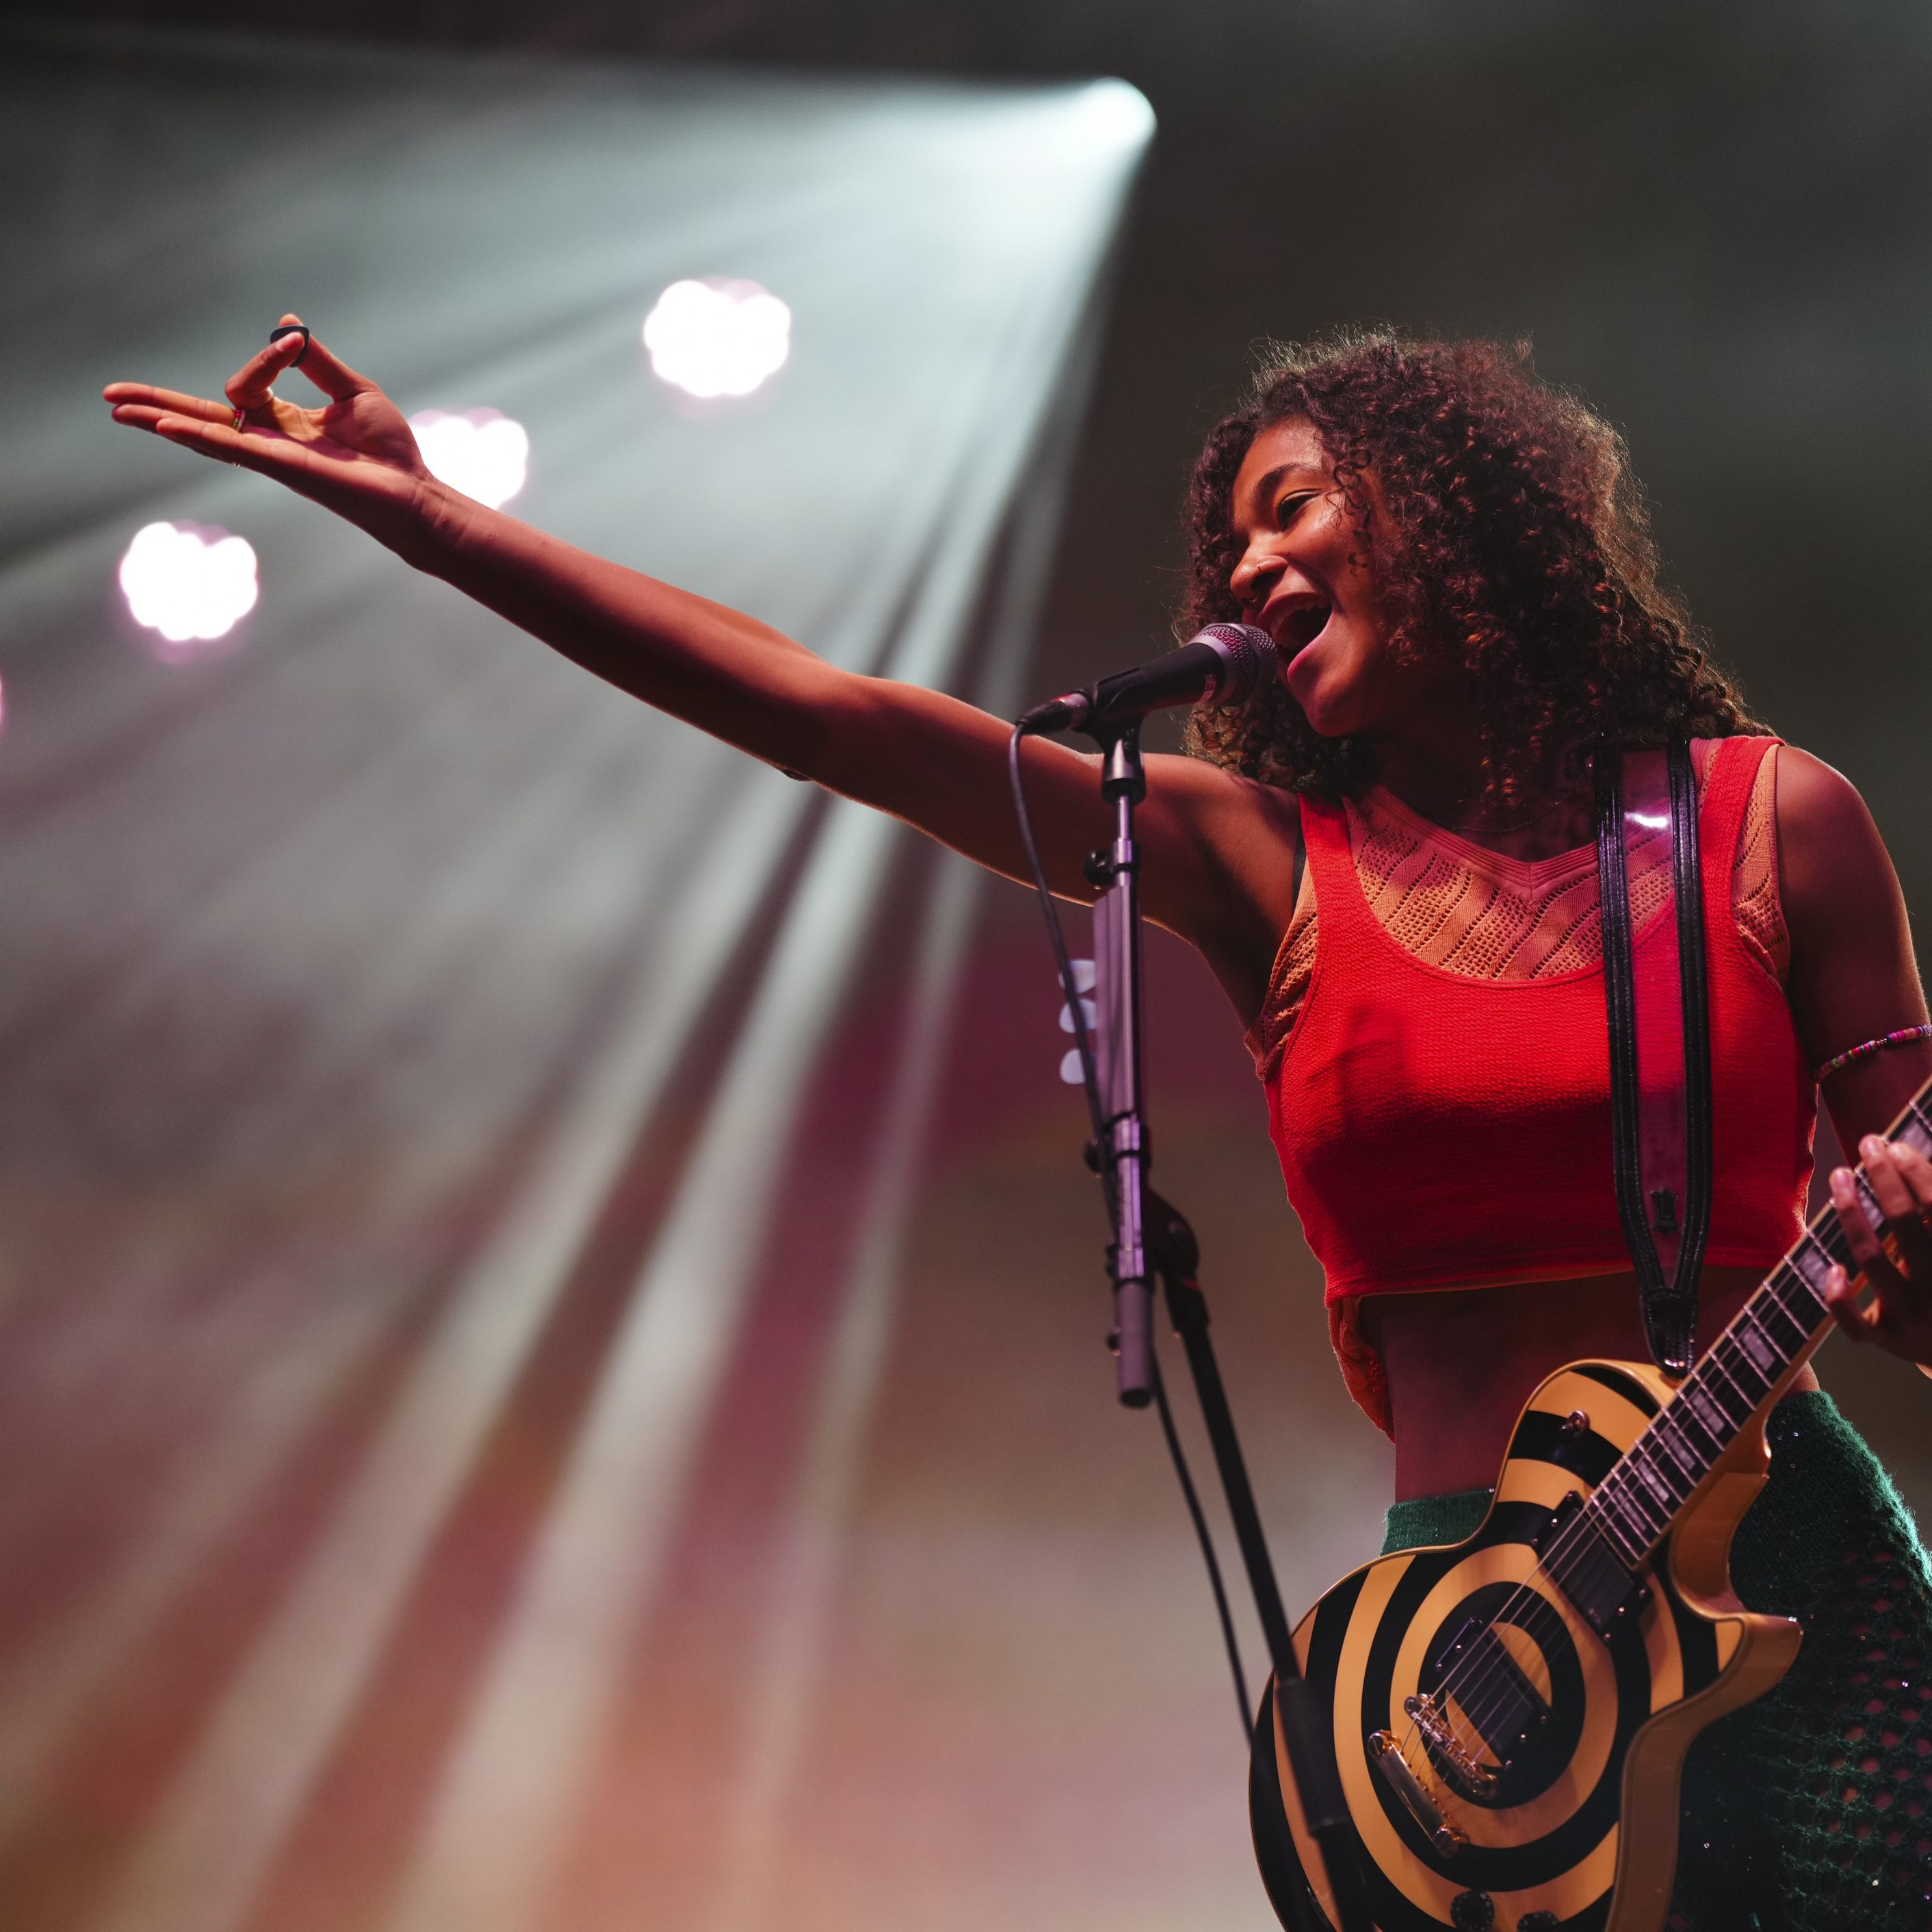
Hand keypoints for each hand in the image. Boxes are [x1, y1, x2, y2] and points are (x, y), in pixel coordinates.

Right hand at [103, 314, 453, 556]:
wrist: (412, 491)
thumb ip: (317, 361)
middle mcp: (268, 440)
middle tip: (109, 396)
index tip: (294, 343)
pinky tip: (165, 427)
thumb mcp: (353, 391)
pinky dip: (200, 435)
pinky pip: (233, 447)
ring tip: (119, 410)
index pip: (249, 381)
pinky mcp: (283, 467)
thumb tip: (287, 325)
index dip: (269, 355)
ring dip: (161, 419)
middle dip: (156, 403)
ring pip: (206, 432)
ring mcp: (271, 456)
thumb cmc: (388, 451)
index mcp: (283, 421)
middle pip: (201, 416)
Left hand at [1823, 1135, 1931, 1365]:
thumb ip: (1930, 1216)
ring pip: (1872, 1261)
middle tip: (1868, 1143)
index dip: (1916, 1172)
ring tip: (1840, 1175)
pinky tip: (1832, 1267)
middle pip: (1904, 1222)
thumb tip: (1905, 1158)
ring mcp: (1911, 1316)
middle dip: (1884, 1178)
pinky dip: (1839, 1298)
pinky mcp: (1885, 1340)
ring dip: (1851, 1213)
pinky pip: (1856, 1326)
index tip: (1895, 1145)